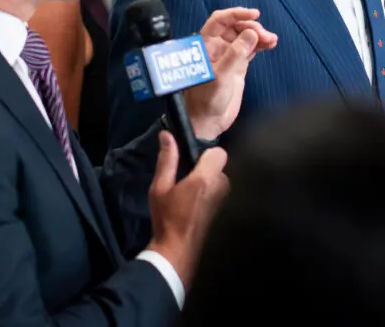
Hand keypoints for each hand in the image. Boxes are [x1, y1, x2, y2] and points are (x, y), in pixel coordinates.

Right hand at [146, 131, 228, 287]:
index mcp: (206, 178)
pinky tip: (194, 204)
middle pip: (218, 165)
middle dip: (204, 168)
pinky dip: (209, 192)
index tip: (190, 162)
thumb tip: (167, 134)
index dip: (205, 154)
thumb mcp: (160, 187)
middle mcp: (221, 186)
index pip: (219, 152)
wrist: (177, 250)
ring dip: (207, 181)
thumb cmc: (166, 217)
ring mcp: (224, 199)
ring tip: (188, 194)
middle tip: (185, 180)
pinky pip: (218, 191)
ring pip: (219, 178)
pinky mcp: (223, 209)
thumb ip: (167, 160)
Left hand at [184, 7, 277, 139]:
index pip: (219, 20)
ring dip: (258, 35)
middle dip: (251, 27)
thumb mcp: (221, 76)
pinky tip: (270, 43)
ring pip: (244, 36)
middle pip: (235, 27)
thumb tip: (250, 33)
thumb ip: (235, 54)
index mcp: (205, 45)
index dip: (236, 14)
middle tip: (264, 35)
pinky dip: (260, 44)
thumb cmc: (205, 101)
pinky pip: (250, 48)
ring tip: (271, 40)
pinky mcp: (237, 65)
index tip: (254, 14)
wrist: (208, 121)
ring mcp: (228, 55)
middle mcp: (216, 47)